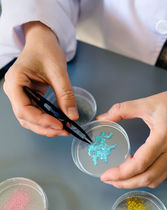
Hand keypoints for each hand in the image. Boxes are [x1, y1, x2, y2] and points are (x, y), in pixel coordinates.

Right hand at [3, 21, 77, 136]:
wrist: (42, 42)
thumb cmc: (45, 50)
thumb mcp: (58, 71)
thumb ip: (65, 94)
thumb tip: (72, 116)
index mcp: (15, 81)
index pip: (24, 109)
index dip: (41, 120)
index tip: (59, 124)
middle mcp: (14, 91)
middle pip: (26, 118)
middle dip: (45, 127)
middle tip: (64, 130)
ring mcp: (20, 96)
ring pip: (30, 120)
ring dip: (46, 127)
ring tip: (64, 129)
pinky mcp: (28, 98)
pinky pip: (36, 114)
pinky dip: (47, 121)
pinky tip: (59, 122)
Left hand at [97, 87, 166, 187]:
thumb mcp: (148, 103)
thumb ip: (122, 109)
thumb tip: (104, 117)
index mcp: (162, 138)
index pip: (140, 163)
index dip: (121, 173)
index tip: (106, 174)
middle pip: (146, 178)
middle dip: (124, 183)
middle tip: (107, 179)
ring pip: (153, 180)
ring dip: (134, 183)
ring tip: (118, 178)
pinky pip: (159, 176)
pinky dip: (144, 178)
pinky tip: (135, 170)